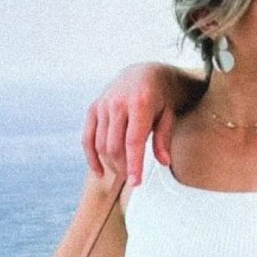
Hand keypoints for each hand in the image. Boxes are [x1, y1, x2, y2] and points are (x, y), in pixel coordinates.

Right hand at [82, 63, 177, 185]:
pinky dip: (91, 157)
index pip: (133, 141)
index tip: (135, 182)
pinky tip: (100, 172)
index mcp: (139, 103)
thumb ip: (164, 138)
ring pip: (101, 145)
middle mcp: (117, 103)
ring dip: (110, 163)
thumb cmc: (159, 97)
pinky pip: (88, 138)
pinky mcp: (93, 109)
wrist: (143, 73)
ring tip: (122, 171)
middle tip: (132, 177)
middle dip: (123, 167)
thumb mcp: (168, 114)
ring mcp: (102, 105)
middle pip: (114, 146)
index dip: (134, 164)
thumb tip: (164, 162)